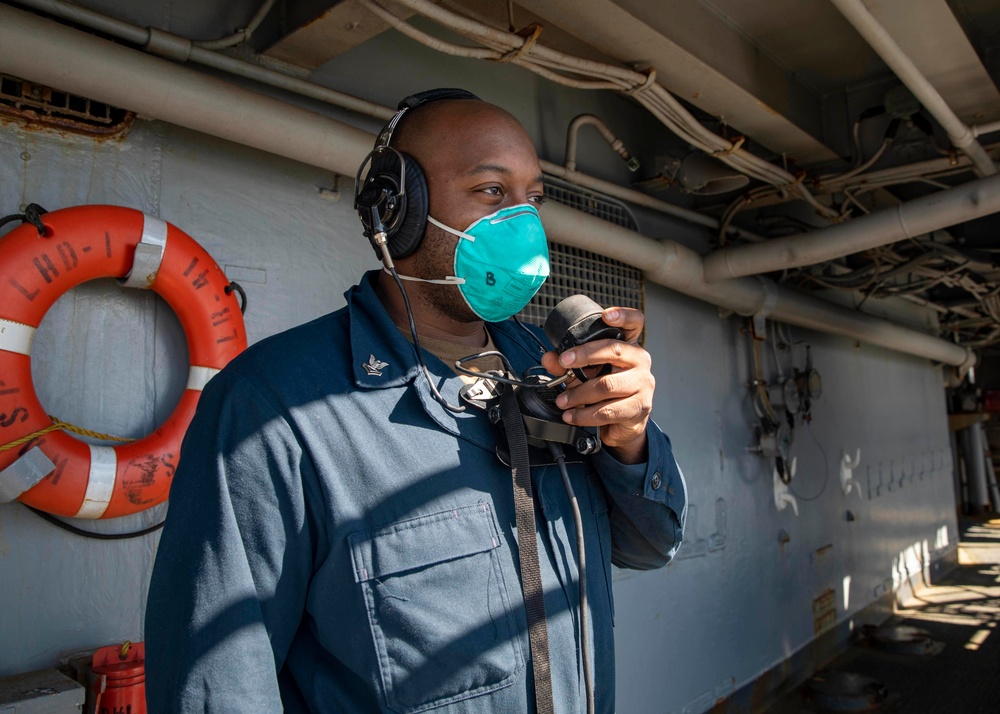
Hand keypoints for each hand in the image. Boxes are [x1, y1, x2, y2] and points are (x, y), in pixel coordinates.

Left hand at [540, 307, 653, 463]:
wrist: (622, 425)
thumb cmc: (606, 394)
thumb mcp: (584, 375)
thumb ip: (567, 365)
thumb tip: (549, 358)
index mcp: (628, 346)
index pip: (634, 324)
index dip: (623, 316)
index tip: (606, 315)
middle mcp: (640, 361)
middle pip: (614, 350)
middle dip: (584, 355)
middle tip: (563, 362)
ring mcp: (643, 384)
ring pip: (606, 385)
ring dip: (578, 394)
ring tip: (563, 401)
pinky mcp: (639, 407)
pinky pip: (608, 410)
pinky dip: (584, 414)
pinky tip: (573, 415)